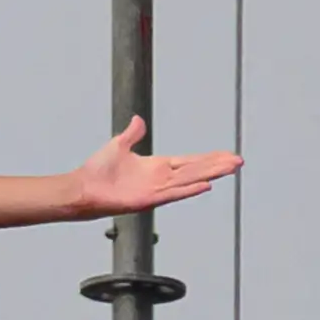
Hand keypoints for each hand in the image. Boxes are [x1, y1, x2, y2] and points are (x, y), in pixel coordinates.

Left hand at [70, 116, 240, 216]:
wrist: (81, 187)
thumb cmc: (96, 171)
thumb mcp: (118, 145)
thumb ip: (132, 134)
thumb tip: (139, 120)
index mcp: (156, 166)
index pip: (189, 161)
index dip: (208, 158)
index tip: (226, 155)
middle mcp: (160, 179)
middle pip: (195, 170)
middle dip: (217, 165)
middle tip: (238, 161)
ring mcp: (155, 190)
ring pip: (189, 180)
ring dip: (210, 174)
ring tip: (230, 169)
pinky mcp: (147, 199)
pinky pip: (173, 193)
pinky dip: (189, 189)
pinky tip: (205, 185)